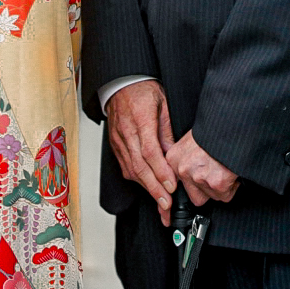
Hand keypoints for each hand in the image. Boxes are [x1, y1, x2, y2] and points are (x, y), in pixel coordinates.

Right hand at [105, 80, 176, 223]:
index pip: (150, 151)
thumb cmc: (143, 90)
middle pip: (140, 166)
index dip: (161, 171)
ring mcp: (119, 140)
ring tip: (160, 203)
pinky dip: (137, 179)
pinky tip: (147, 187)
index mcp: (141, 120)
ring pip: (131, 169)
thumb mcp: (163, 103)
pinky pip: (125, 166)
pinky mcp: (115, 144)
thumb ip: (167, 130)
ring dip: (146, 188)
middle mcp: (127, 133)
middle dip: (154, 189)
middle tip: (166, 205)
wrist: (121, 83)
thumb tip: (174, 153)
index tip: (171, 186)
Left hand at [167, 130, 239, 206]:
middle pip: (194, 196)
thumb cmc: (214, 130)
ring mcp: (199, 178)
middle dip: (207, 189)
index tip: (183, 200)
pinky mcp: (216, 184)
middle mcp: (183, 170)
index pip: (174, 185)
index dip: (188, 188)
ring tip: (223, 167)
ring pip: (211, 196)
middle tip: (215, 172)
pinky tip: (231, 171)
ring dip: (219, 187)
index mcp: (174, 158)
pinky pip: (225, 195)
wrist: (232, 126)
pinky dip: (231, 186)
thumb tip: (188, 176)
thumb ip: (186, 159)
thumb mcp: (192, 140)